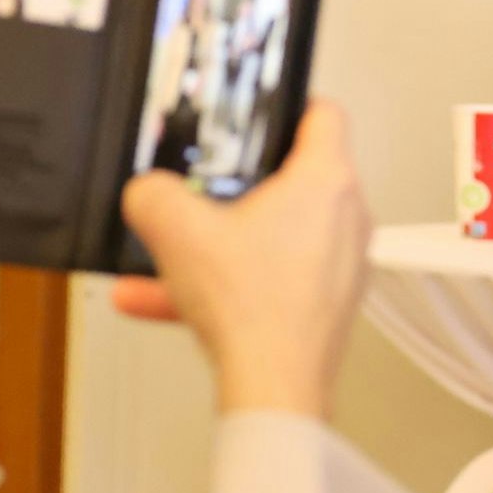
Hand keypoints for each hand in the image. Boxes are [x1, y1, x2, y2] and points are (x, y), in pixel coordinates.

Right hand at [110, 99, 369, 418]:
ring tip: (163, 256)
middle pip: (293, 178)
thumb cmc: (253, 309)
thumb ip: (153, 193)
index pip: (324, 113)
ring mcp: (340, 265)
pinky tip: (155, 301)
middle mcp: (346, 218)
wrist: (274, 390)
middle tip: (204, 183)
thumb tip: (146, 191)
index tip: (258, 109)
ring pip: (271, 237)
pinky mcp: (326, 305)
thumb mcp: (177, 229)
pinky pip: (266, 280)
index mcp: (326, 181)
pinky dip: (221, 285)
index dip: (288, 103)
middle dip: (239, 183)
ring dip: (217, 243)